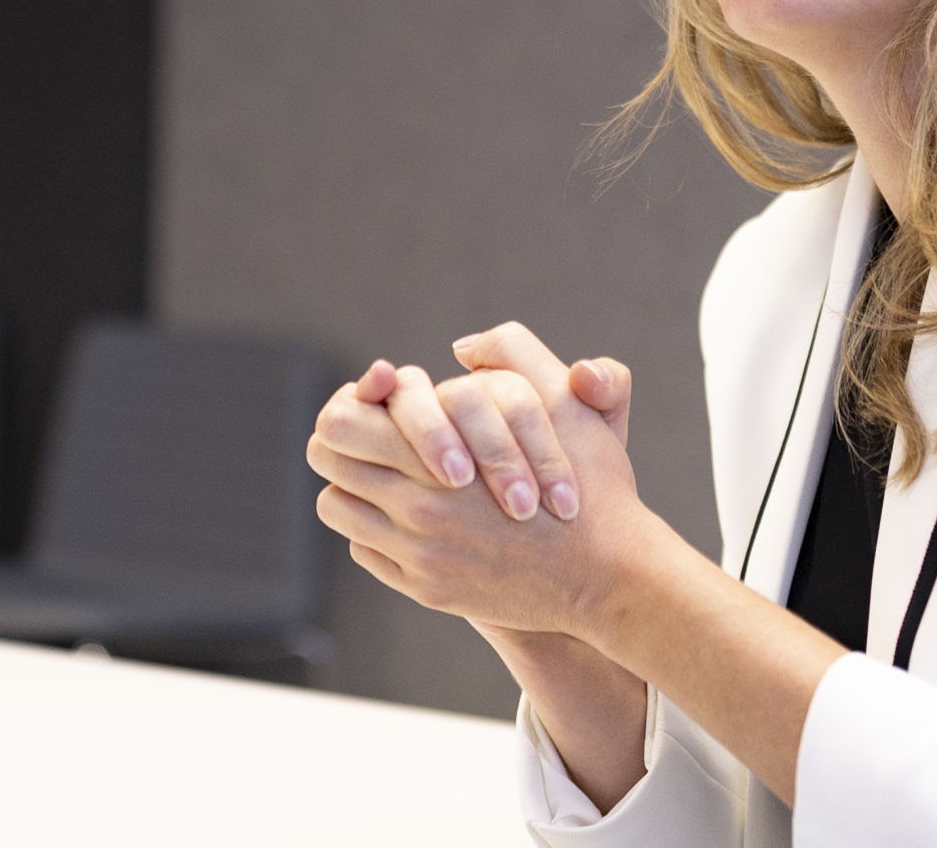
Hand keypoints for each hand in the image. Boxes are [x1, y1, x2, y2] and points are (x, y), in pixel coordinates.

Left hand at [309, 359, 654, 636]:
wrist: (607, 576)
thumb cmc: (592, 484)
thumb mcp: (563, 404)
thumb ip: (513, 354)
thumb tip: (462, 348)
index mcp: (441, 458)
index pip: (340, 423)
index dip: (352, 401)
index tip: (377, 394)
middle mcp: (418, 510)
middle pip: (330, 459)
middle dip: (346, 436)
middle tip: (371, 427)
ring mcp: (418, 554)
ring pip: (339, 506)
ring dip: (356, 482)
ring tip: (388, 469)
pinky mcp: (425, 588)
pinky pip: (365, 551)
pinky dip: (376, 529)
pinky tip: (411, 515)